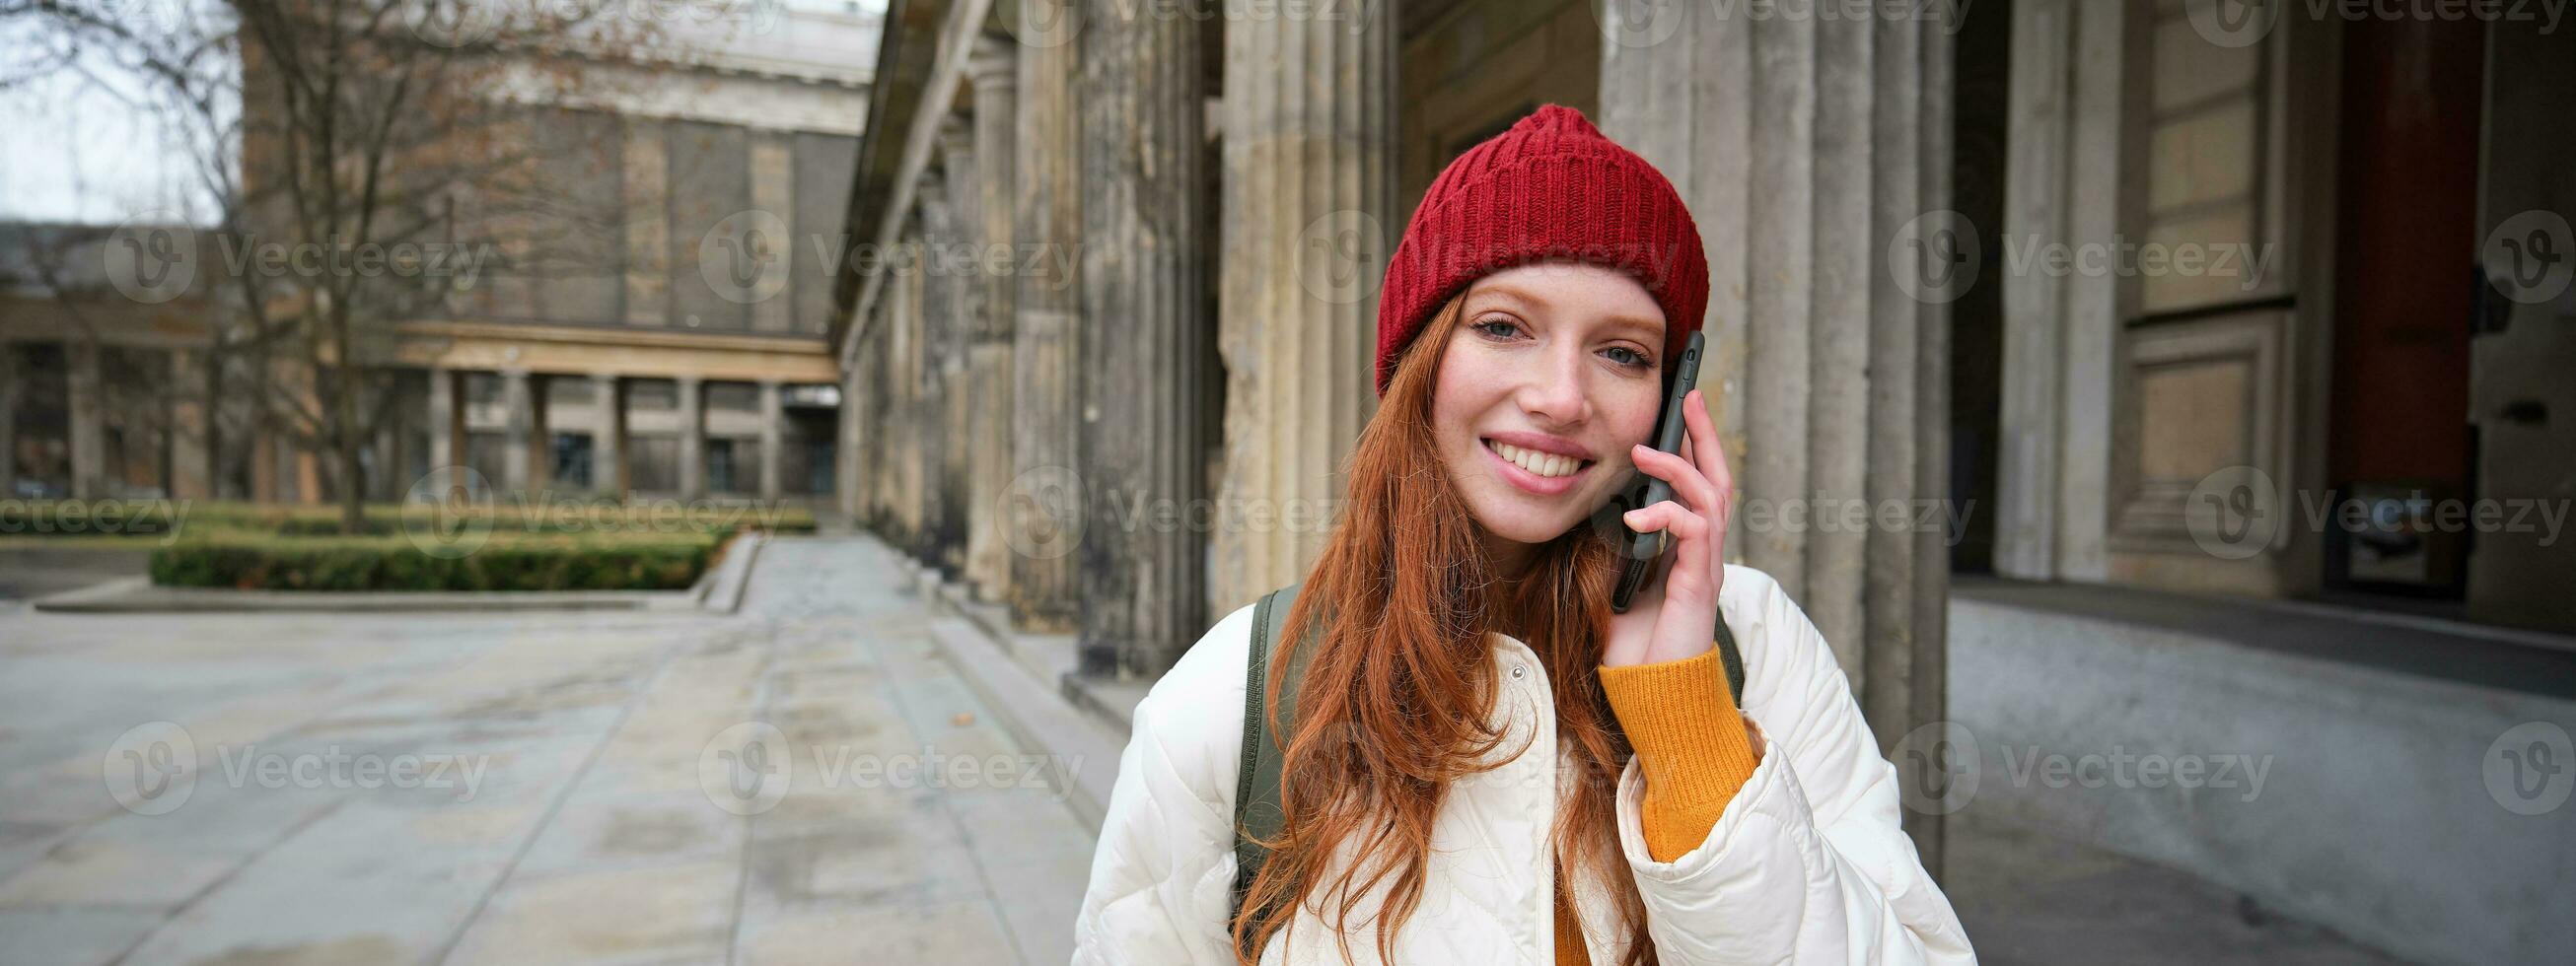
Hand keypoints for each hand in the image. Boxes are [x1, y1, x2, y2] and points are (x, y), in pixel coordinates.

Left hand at [1602, 389, 1732, 667]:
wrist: (1649, 691)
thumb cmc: (1632, 643)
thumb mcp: (1616, 578)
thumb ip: (1617, 543)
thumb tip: (1600, 504)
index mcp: (1687, 548)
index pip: (1698, 484)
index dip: (1692, 446)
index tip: (1678, 410)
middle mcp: (1704, 552)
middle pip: (1718, 478)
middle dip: (1705, 434)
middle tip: (1691, 396)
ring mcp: (1706, 566)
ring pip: (1712, 496)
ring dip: (1679, 467)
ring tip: (1646, 450)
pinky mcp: (1700, 583)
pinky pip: (1695, 531)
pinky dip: (1667, 514)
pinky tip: (1636, 518)